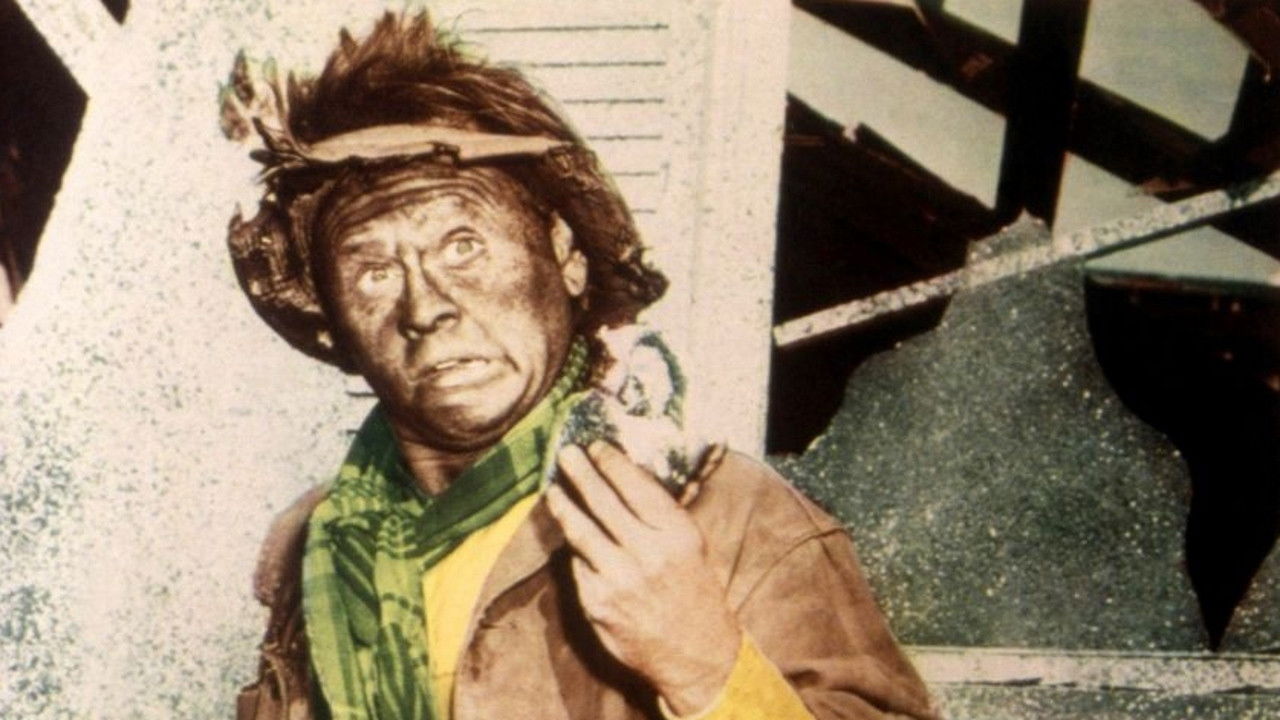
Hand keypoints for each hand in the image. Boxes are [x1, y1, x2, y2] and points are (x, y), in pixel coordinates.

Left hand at [546, 441, 741, 715]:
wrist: (697, 654)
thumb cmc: (694, 592)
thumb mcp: (692, 546)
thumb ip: (661, 515)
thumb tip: (626, 477)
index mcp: (676, 534)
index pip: (636, 487)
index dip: (612, 463)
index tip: (597, 447)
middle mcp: (647, 553)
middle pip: (603, 503)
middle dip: (581, 474)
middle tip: (566, 454)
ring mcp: (619, 579)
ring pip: (581, 532)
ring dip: (564, 506)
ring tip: (553, 490)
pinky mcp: (598, 602)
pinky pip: (579, 566)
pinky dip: (576, 550)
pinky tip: (570, 536)